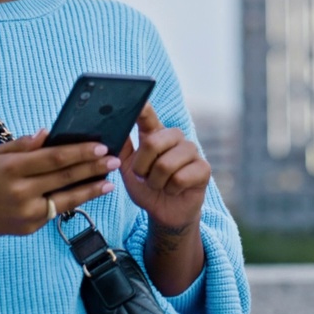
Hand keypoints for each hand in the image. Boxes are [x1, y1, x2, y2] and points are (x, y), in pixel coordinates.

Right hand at [0, 129, 117, 238]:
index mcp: (12, 168)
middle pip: (65, 177)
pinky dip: (74, 201)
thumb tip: (49, 133)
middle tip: (115, 160)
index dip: (80, 152)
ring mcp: (27, 213)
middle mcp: (21, 192)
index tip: (100, 146)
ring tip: (110, 182)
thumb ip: (22, 144)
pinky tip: (89, 193)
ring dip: (91, 189)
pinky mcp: (30, 227)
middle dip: (93, 168)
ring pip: (67, 199)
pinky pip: (56, 211)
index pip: (54, 158)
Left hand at [120, 104, 210, 230]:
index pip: (147, 115)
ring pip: (165, 165)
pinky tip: (174, 190)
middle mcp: (175, 137)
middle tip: (144, 177)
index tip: (136, 101)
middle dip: (142, 167)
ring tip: (159, 185)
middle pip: (153, 143)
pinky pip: (179, 178)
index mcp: (156, 134)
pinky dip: (170, 190)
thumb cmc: (146, 186)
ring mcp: (192, 151)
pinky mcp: (203, 168)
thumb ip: (120, 147)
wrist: (165, 211)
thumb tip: (109, 127)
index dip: (142, 108)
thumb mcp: (127, 168)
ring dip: (156, 182)